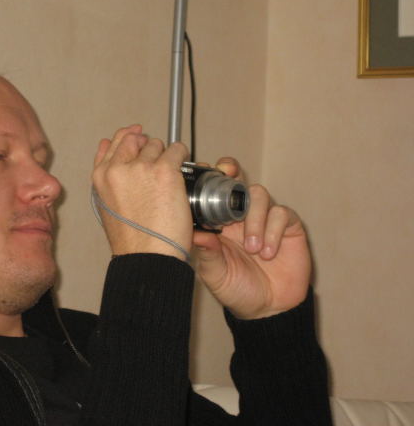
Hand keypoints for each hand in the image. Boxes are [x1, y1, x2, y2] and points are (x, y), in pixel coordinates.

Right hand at [92, 125, 191, 260]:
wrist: (146, 256)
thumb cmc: (130, 240)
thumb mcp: (107, 205)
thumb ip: (107, 176)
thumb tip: (107, 145)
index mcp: (100, 177)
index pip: (112, 143)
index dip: (128, 137)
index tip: (137, 135)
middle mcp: (117, 169)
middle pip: (135, 139)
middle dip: (147, 147)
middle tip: (159, 162)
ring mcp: (140, 168)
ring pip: (157, 144)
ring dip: (166, 155)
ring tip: (170, 178)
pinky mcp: (164, 171)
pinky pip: (177, 150)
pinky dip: (182, 157)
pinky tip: (183, 170)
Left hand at [193, 158, 310, 318]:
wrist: (267, 309)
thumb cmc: (235, 288)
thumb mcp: (214, 273)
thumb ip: (207, 252)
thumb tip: (194, 232)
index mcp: (219, 222)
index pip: (214, 192)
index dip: (210, 178)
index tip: (205, 172)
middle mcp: (241, 216)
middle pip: (238, 182)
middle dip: (233, 175)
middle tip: (229, 177)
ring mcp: (265, 219)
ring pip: (259, 195)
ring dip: (255, 219)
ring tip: (252, 248)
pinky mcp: (287, 227)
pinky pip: (281, 214)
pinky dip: (273, 231)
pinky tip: (268, 252)